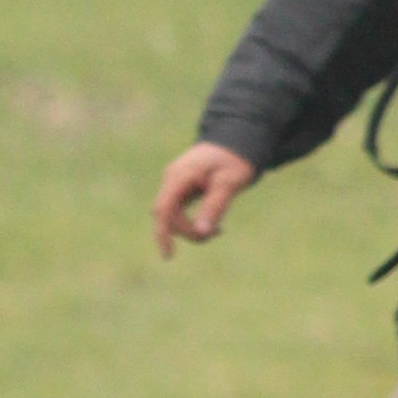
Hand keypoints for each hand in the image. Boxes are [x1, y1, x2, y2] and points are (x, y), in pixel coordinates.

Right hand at [152, 141, 258, 258]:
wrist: (235, 141)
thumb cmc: (234, 160)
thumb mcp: (230, 183)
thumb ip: (215, 206)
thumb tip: (201, 232)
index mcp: (180, 175)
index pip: (163, 209)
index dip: (162, 233)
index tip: (169, 256)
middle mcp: (172, 178)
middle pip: (167, 216)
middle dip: (187, 231)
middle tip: (217, 234)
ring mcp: (174, 183)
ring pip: (172, 215)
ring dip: (190, 228)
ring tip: (218, 230)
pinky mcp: (179, 188)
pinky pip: (177, 211)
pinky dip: (191, 222)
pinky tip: (210, 224)